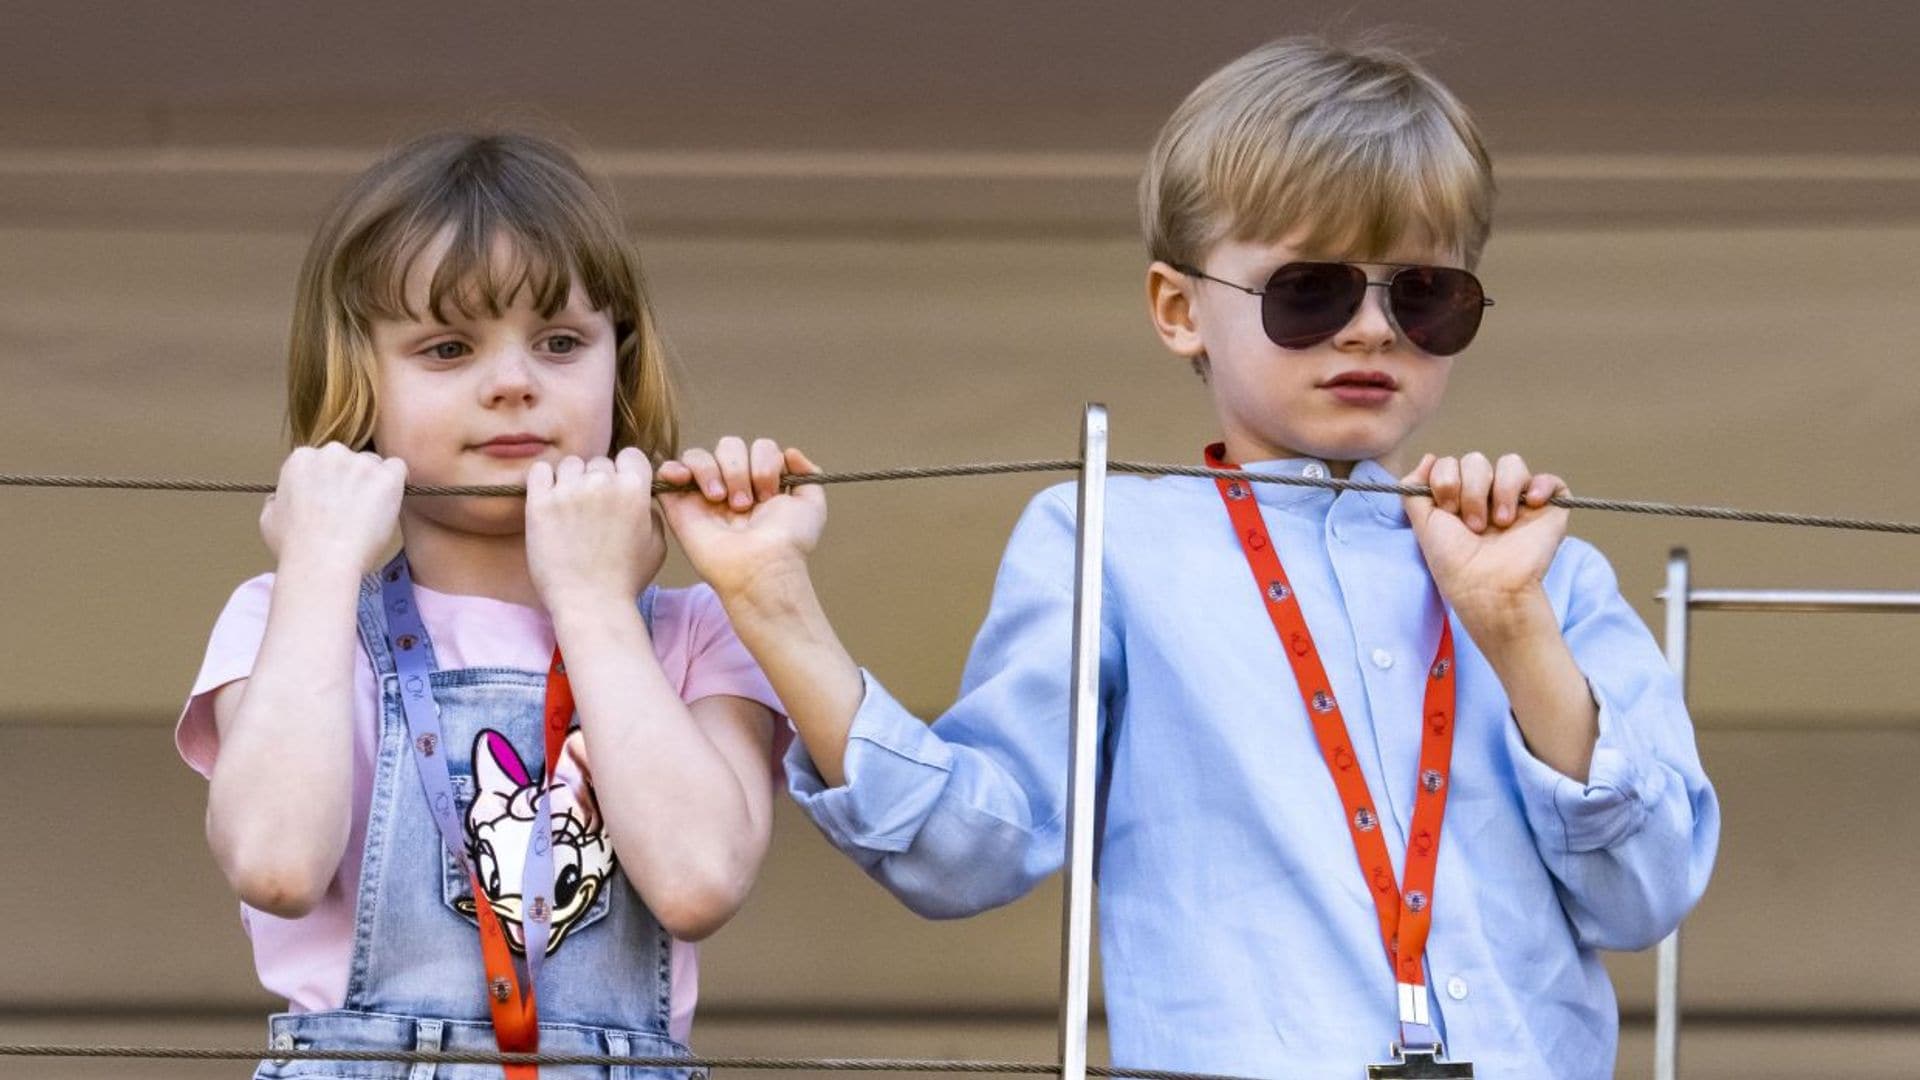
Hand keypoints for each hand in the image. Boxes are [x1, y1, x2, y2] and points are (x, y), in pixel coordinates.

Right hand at [260, 443, 406, 575]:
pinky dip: (397, 485)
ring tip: (368, 516)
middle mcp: (330, 453)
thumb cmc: (294, 547)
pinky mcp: (385, 477)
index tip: (332, 503)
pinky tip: (388, 505)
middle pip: (352, 460)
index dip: (331, 484)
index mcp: (301, 459)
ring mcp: (359, 463)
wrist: (322, 562)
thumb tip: (278, 497)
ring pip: (376, 466)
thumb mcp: (269, 519)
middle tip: (352, 512)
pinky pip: (399, 469)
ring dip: (375, 484)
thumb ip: (277, 501)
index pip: (325, 461)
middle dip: (353, 481)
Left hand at [525, 448, 664, 613]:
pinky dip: (545, 480)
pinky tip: (549, 499)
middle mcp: (603, 483)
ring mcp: (569, 491)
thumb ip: (650, 510)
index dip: (626, 471)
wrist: (590, 604)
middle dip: (598, 481)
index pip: (631, 455)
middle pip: (599, 462)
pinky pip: (540, 471)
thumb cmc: (625, 579)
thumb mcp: (657, 544)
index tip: (619, 489)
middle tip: (593, 510)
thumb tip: (641, 494)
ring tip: (571, 509)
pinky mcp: (540, 503)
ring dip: (572, 480)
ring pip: (571, 465)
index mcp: (635, 489)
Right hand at [657, 436, 825, 599]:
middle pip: (729, 445)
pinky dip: (674, 468)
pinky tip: (688, 482)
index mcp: (759, 483)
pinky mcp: (678, 506)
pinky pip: (666, 470)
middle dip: (741, 469)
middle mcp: (731, 485)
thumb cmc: (788, 542)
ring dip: (714, 472)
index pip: (758, 447)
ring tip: (721, 501)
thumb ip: (808, 474)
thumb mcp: (812, 505)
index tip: (770, 495)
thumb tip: (790, 453)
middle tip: (746, 503)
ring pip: (699, 454)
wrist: (762, 566)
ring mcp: (702, 495)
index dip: (766, 463)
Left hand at [1402, 451, 1568, 634]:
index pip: (1451, 464)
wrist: (1486, 587)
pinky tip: (1531, 504)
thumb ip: (1413, 489)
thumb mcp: (1422, 523)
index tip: (1448, 512)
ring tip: (1501, 524)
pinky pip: (1551, 480)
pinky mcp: (1549, 510)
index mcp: (1460, 498)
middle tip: (1473, 525)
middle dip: (1471, 491)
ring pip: (1511, 463)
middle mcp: (1489, 496)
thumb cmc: (1453, 561)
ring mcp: (1519, 501)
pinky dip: (1541, 485)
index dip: (1446, 481)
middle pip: (1476, 460)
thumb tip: (1429, 458)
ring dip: (1501, 491)